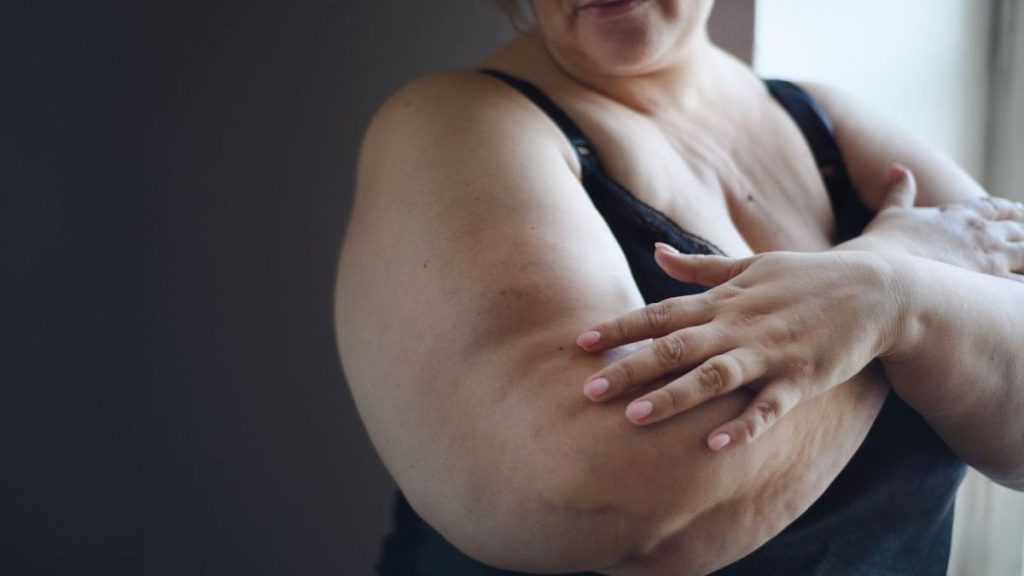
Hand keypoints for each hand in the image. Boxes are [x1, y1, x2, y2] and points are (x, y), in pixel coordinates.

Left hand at [575, 247, 903, 450]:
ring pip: (714, 377)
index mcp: (724, 300)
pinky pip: (767, 407)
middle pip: (675, 347)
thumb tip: (653, 252)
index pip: (661, 313)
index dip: (620, 327)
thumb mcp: (751, 264)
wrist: (877, 289)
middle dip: (631, 368)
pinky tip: (713, 445)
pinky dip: (742, 426)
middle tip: (590, 389)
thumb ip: (699, 266)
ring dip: (674, 397)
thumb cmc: (806, 277)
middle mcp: (739, 325)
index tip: (582, 341)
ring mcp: (770, 353)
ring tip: (635, 418)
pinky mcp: (802, 379)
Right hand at [853, 165, 1023, 279]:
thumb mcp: (890, 214)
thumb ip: (898, 191)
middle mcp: (981, 232)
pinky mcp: (993, 284)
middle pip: (1017, 229)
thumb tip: (897, 168)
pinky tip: (1018, 293)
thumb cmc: (883, 246)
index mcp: (958, 214)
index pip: (992, 206)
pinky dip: (1020, 288)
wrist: (885, 275)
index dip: (1007, 208)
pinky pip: (1020, 286)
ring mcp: (991, 258)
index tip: (1017, 210)